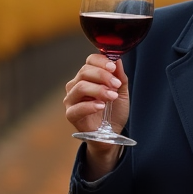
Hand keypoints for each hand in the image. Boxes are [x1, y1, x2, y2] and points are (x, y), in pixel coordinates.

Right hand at [64, 54, 129, 177]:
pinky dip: (90, 105)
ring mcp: (71, 100)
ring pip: (80, 87)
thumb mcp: (121, 92)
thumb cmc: (114, 111)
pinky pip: (76, 107)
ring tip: (112, 96)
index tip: (113, 67)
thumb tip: (117, 59)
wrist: (111, 134)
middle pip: (84, 72)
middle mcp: (76, 85)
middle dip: (103, 76)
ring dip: (98, 90)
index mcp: (87, 77)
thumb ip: (119, 76)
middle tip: (116, 84)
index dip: (101, 62)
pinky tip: (101, 106)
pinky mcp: (71, 115)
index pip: (90, 61)